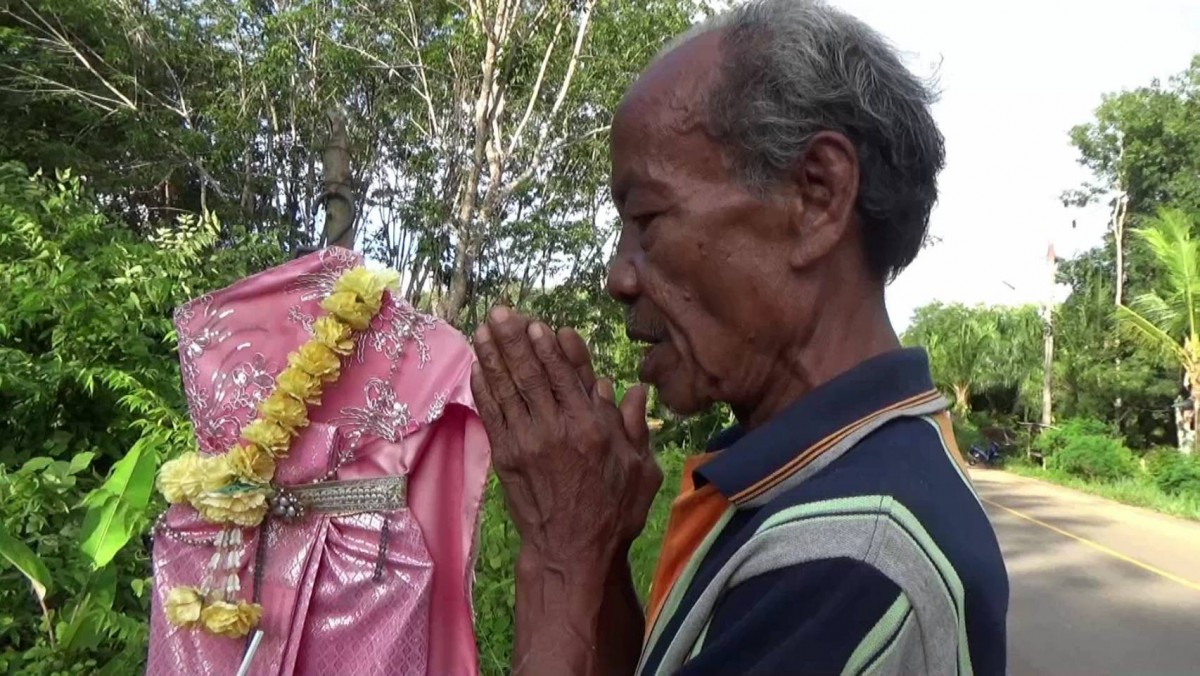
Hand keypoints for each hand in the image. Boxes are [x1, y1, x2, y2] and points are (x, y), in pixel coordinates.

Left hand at [471, 308, 661, 572]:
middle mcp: (558, 429)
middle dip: (514, 339)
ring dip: (493, 355)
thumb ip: (635, 427)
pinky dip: (484, 388)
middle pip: (532, 373)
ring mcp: (528, 442)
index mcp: (593, 427)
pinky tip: (478, 367)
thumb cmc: (614, 512)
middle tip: (500, 312)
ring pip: (508, 388)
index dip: (550, 347)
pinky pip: (492, 414)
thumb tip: (633, 389)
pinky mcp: (507, 458)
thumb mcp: (642, 469)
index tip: (538, 323)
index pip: (568, 375)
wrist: (571, 551)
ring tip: (482, 328)